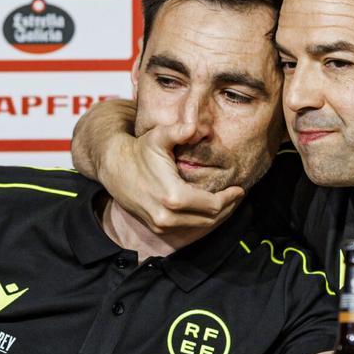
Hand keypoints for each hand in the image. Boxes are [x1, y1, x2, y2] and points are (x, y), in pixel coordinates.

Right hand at [98, 119, 243, 233]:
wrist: (114, 167)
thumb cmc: (140, 150)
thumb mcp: (159, 137)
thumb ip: (179, 131)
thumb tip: (196, 126)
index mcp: (173, 197)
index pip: (213, 205)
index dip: (230, 198)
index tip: (239, 189)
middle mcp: (167, 216)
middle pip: (210, 219)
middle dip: (227, 208)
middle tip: (235, 195)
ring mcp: (161, 225)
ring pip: (199, 226)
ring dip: (215, 215)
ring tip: (225, 200)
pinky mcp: (157, 227)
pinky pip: (187, 226)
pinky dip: (200, 218)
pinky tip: (206, 206)